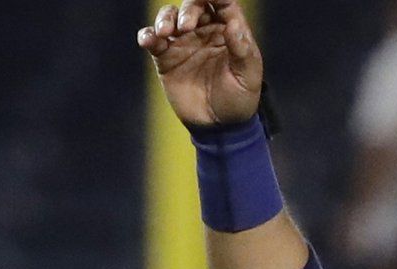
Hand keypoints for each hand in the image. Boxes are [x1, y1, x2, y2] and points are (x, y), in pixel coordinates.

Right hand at [137, 2, 261, 129]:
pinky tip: (148, 40)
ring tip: (165, 32)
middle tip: (186, 26)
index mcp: (228, 31)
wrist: (219, 127)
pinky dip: (147, 36)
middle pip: (193, 5)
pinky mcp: (166, 59)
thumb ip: (242, 51)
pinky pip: (153, 41)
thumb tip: (233, 24)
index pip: (223, 3)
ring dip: (165, 18)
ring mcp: (184, 44)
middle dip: (188, 9)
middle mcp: (205, 32)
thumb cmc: (239, 100)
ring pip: (170, 17)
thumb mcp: (248, 77)